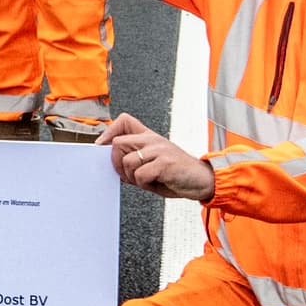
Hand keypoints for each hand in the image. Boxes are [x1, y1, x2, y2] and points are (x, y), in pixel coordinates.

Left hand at [101, 113, 215, 201]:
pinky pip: (140, 175)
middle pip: (118, 143)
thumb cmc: (177, 174)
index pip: (125, 121)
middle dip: (117, 163)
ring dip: (132, 177)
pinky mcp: (165, 163)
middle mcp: (153, 140)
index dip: (109, 132)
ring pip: (127, 161)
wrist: (203, 181)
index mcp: (149, 137)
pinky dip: (145, 184)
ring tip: (148, 181)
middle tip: (128, 175)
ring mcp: (159, 150)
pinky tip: (157, 183)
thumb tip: (113, 167)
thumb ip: (135, 162)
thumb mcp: (153, 165)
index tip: (102, 147)